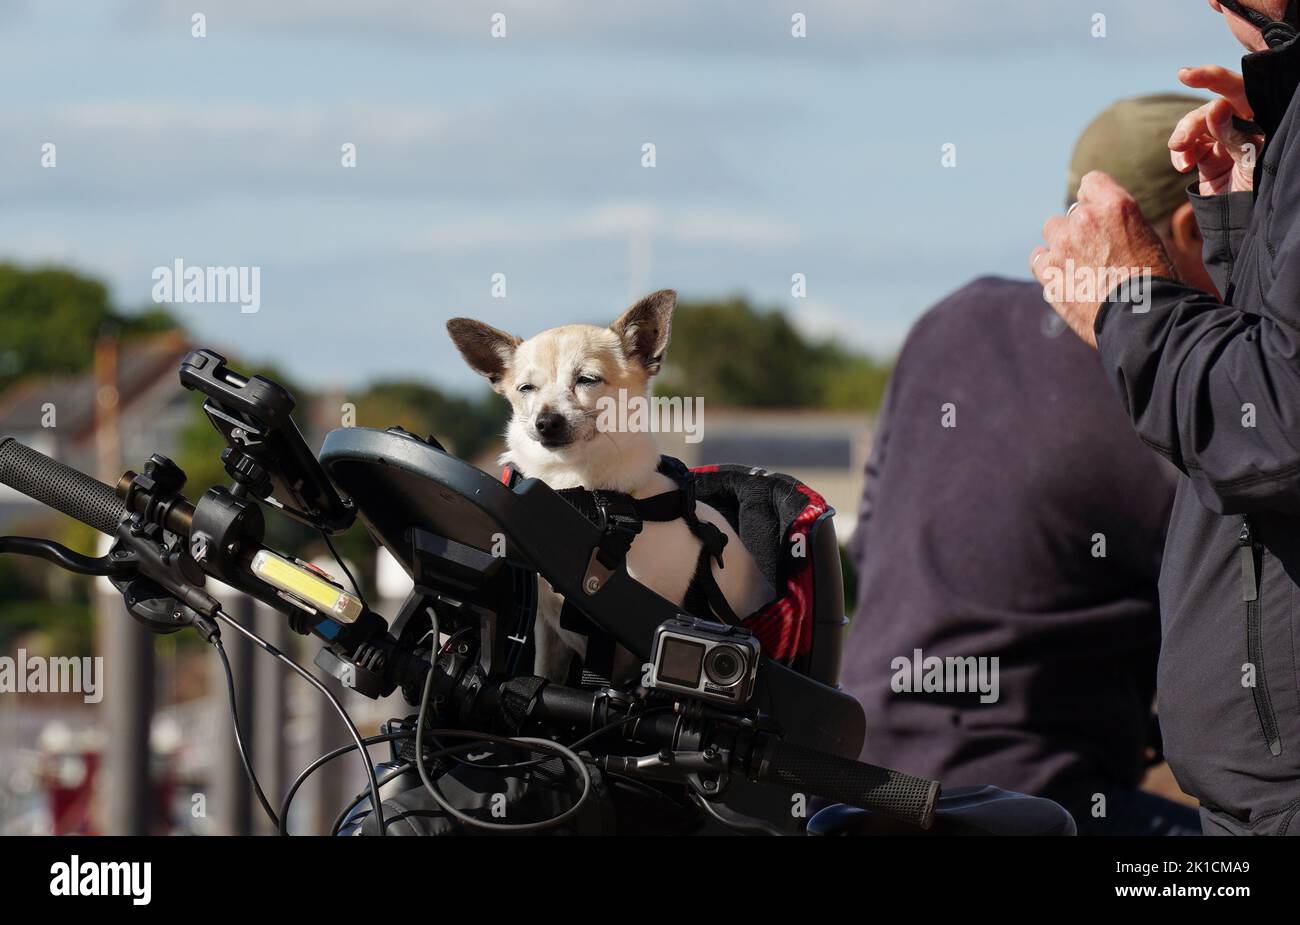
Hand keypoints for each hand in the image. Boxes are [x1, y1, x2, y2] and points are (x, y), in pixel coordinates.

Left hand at [1029, 172, 1175, 348]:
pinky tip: (1062, 277)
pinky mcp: (1047, 271)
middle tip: (1095, 252)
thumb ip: (1119, 224)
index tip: (1098, 214)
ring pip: (1052, 231)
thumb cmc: (1154, 283)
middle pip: (1072, 213)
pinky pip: (1037, 257)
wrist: (1142, 319)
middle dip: (1081, 228)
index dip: (1094, 198)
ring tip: (1079, 266)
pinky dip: (1046, 265)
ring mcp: (1063, 245)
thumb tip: (1103, 224)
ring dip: (1062, 244)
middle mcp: (1085, 220)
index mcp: (1116, 206)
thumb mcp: (1147, 239)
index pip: (1091, 182)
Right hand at [1170, 65, 1261, 194]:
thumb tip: (1214, 107)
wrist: (1246, 226)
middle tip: (1179, 143)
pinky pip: (1189, 147)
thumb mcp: (1250, 161)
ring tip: (1179, 157)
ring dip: (1183, 138)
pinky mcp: (1209, 158)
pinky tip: (1182, 166)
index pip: (1239, 90)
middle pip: (1212, 110)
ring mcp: (1225, 141)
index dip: (1213, 79)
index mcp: (1262, 120)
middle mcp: (1244, 126)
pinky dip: (1181, 154)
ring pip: (1197, 126)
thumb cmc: (1259, 192)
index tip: (1186, 75)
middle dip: (1192, 123)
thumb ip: (1232, 134)